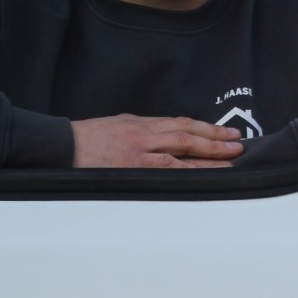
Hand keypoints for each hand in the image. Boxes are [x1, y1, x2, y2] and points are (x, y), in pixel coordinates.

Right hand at [71, 114, 242, 168]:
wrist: (60, 146)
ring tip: (231, 158)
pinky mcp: (134, 166)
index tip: (222, 132)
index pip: (178, 123)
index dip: (203, 128)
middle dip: (214, 137)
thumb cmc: (82, 141)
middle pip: (186, 132)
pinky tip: (205, 174)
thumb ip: (135, 132)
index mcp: (138, 123)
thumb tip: (156, 139)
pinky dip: (189, 170)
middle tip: (238, 142)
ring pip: (183, 148)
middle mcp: (143, 133)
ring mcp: (140, 149)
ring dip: (209, 153)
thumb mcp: (113, 126)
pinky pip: (168, 168)